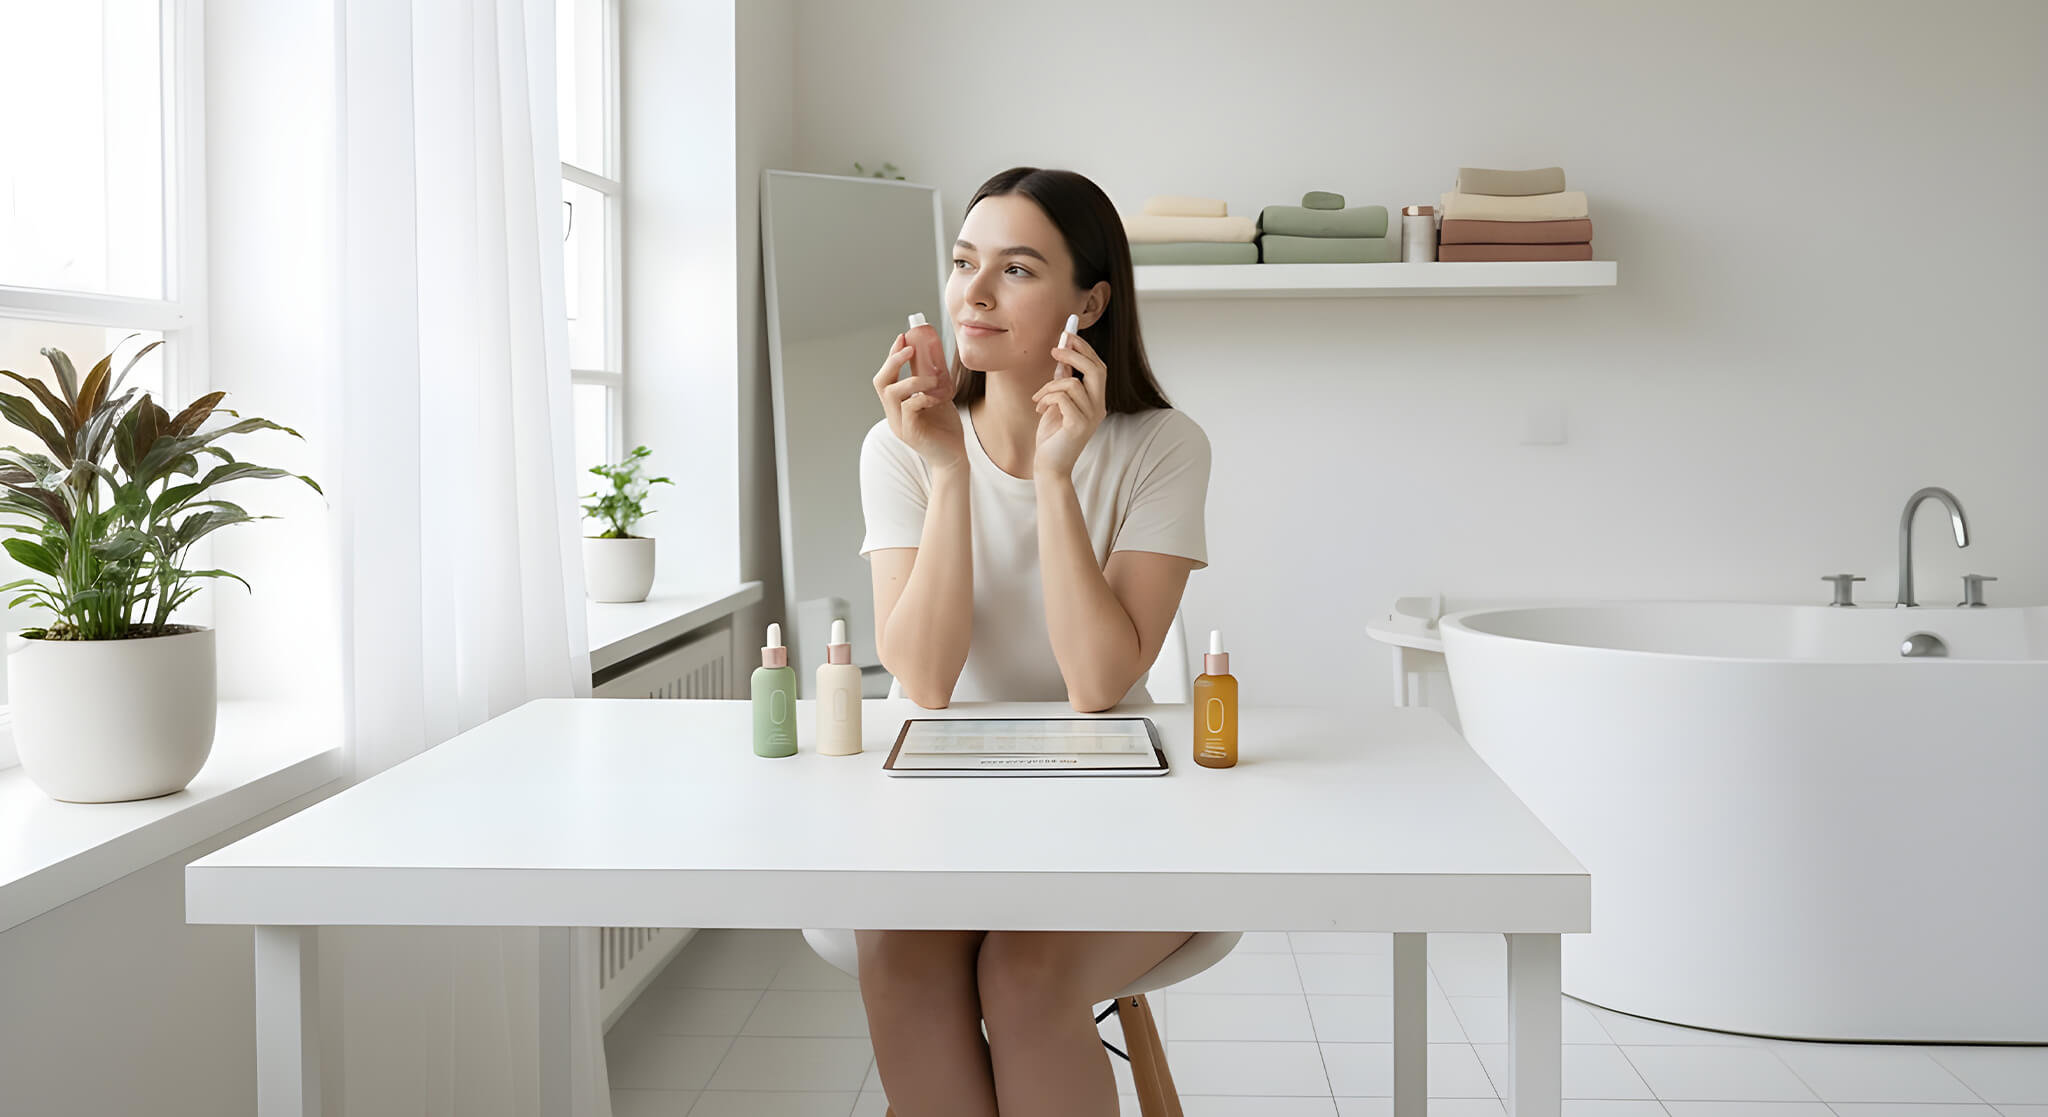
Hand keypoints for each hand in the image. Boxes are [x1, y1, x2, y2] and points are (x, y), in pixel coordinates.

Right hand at [873, 333, 964, 470]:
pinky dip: (922, 397)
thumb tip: (933, 354)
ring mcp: (899, 424)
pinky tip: (936, 398)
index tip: (903, 337)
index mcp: (897, 405)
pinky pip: (909, 407)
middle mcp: (893, 414)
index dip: (892, 356)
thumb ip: (931, 381)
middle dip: (894, 361)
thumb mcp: (938, 398)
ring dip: (913, 379)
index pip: (886, 376)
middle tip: (910, 348)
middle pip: (881, 382)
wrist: (954, 457)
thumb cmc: (946, 428)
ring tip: (934, 379)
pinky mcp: (909, 433)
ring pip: (892, 393)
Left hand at [1032, 328, 1107, 479]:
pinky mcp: (1079, 425)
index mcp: (1096, 401)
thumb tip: (1062, 358)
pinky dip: (1047, 397)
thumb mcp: (1056, 404)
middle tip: (1055, 349)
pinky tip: (1039, 408)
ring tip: (1038, 397)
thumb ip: (1062, 383)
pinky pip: (1062, 397)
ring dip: (1050, 385)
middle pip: (1096, 369)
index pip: (1098, 368)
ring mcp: (1091, 417)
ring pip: (1073, 383)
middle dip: (1075, 354)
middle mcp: (1099, 407)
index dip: (1084, 350)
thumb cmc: (1052, 437)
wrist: (1049, 467)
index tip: (1068, 335)